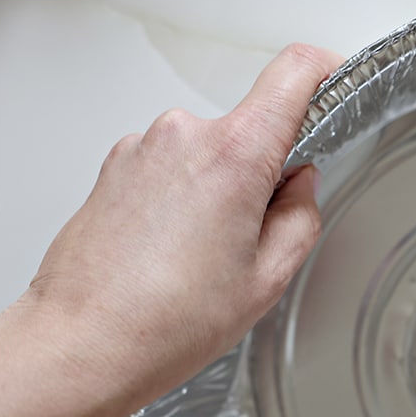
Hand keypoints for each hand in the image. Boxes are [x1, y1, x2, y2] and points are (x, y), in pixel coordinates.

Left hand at [15, 43, 343, 413]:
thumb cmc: (162, 322)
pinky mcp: (113, 168)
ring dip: (215, 194)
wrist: (80, 344)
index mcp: (234, 154)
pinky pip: (168, 170)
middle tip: (248, 243)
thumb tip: (299, 186)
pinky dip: (178, 204)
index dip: (325, 71)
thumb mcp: (267, 279)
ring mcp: (140, 148)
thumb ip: (300, 217)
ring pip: (207, 154)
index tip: (336, 82)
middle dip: (261, 176)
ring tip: (197, 262)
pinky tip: (168, 258)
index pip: (294, 72)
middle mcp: (183, 134)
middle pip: (249, 130)